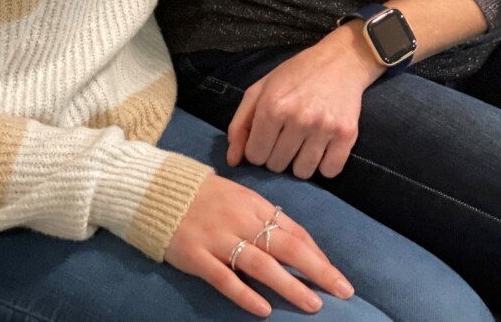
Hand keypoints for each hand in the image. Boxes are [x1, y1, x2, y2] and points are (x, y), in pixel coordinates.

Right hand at [165, 174, 353, 317]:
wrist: (158, 191)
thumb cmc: (204, 197)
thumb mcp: (238, 197)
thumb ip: (263, 217)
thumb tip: (294, 240)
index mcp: (253, 204)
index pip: (293, 229)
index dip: (316, 253)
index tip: (336, 274)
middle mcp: (240, 219)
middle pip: (286, 246)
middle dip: (317, 269)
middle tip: (342, 290)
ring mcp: (218, 238)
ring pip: (261, 264)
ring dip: (290, 285)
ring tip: (313, 304)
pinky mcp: (196, 256)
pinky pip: (224, 278)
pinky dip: (244, 293)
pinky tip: (263, 309)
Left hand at [227, 27, 381, 180]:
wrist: (341, 61)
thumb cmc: (296, 74)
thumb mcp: (261, 89)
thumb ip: (240, 124)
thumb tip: (232, 160)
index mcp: (272, 105)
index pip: (255, 156)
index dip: (258, 148)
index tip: (268, 136)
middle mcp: (297, 118)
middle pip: (277, 166)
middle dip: (278, 154)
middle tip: (288, 135)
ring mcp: (323, 127)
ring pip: (302, 172)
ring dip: (300, 161)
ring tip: (305, 140)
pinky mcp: (346, 134)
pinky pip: (329, 172)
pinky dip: (325, 164)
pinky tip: (323, 146)